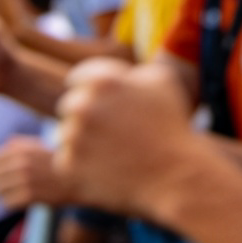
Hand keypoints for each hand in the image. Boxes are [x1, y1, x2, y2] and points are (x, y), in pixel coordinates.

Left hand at [0, 136, 72, 209]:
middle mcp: (22, 163)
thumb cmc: (58, 163)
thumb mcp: (42, 146)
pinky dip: (11, 203)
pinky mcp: (29, 196)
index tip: (3, 172)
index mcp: (24, 149)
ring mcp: (25, 180)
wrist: (78, 180)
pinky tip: (20, 200)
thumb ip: (22, 143)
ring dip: (4, 193)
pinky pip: (7, 202)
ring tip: (14, 193)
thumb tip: (5, 144)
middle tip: (7, 185)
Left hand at [55, 60, 195, 218]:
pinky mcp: (69, 166)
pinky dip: (81, 165)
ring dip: (82, 139)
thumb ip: (132, 69)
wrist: (176, 173)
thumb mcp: (162, 81)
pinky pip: (65, 160)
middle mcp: (83, 105)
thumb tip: (120, 71)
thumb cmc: (172, 123)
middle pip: (69, 105)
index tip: (101, 101)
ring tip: (113, 149)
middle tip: (110, 129)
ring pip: (66, 133)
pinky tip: (107, 166)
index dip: (90, 88)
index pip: (78, 77)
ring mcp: (73, 137)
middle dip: (86, 114)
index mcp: (103, 80)